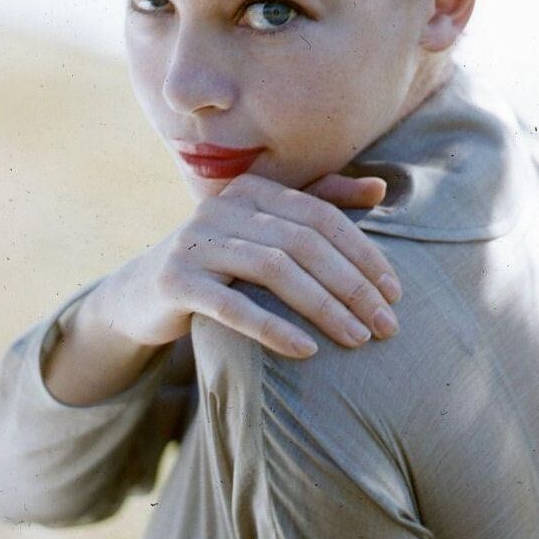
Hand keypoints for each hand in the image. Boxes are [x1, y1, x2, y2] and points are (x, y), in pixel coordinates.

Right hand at [90, 171, 400, 359]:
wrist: (142, 294)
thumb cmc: (221, 262)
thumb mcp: (265, 230)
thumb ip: (319, 203)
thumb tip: (380, 188)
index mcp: (250, 189)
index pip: (321, 216)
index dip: (363, 253)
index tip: (395, 292)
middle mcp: (221, 207)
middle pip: (303, 242)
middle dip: (352, 284)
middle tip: (387, 324)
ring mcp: (195, 242)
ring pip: (274, 268)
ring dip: (324, 307)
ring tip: (357, 339)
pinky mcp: (175, 281)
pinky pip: (232, 305)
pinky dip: (273, 327)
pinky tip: (307, 350)